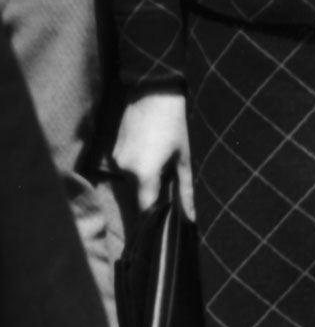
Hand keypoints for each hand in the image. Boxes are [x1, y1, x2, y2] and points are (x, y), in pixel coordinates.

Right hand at [112, 91, 193, 218]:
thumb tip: (189, 218)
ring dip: (146, 183)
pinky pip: (126, 171)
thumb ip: (185, 192)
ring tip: (162, 167)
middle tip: (170, 196)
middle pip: (139, 197)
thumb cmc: (174, 127)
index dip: (152, 223)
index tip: (160, 233)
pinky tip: (151, 157)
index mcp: (143, 175)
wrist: (151, 94)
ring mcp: (115, 161)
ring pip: (132, 184)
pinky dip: (139, 172)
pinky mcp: (112, 153)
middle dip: (153, 201)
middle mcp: (124, 171)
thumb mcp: (184, 161)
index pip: (145, 210)